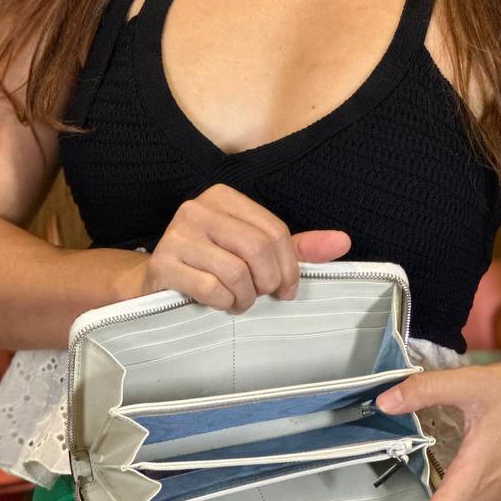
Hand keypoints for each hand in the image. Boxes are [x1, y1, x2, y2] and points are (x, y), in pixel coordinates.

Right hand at [139, 182, 350, 311]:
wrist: (158, 284)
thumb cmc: (213, 266)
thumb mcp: (255, 252)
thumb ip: (297, 247)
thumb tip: (343, 241)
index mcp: (224, 197)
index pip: (274, 231)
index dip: (290, 266)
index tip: (287, 289)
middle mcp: (198, 208)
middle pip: (257, 249)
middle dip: (268, 282)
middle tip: (262, 296)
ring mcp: (176, 235)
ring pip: (236, 271)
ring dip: (245, 297)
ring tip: (239, 301)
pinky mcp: (163, 264)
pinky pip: (211, 288)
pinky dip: (224, 303)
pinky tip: (219, 303)